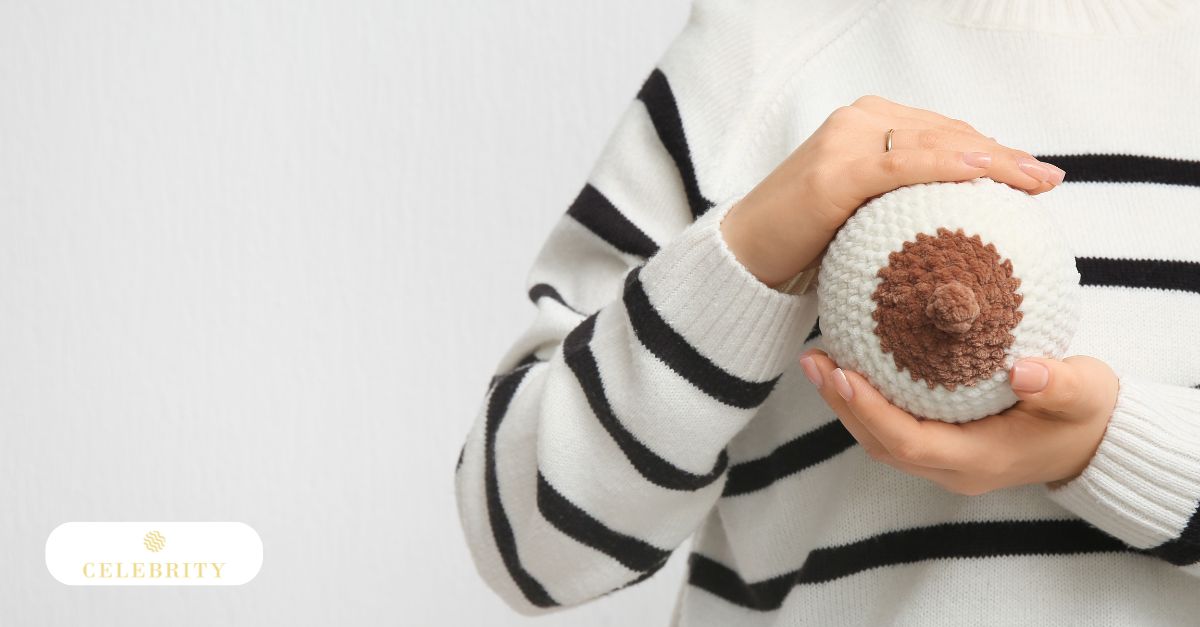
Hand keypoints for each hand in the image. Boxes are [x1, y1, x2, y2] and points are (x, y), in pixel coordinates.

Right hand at [720, 94, 1066, 286]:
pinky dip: (950, 167)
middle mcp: (858, 121)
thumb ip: (901, 205)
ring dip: (992, 158)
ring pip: (935, 141)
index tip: (1036, 176)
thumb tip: (959, 227)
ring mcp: (845, 140)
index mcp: (867, 125)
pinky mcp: (835, 170)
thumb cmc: (805, 245)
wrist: (744, 256)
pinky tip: (985, 174)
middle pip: (948, 132)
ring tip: (1034, 182)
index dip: (993, 151)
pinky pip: (905, 165)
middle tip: (1049, 181)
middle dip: (1003, 154)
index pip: (944, 133)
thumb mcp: (862, 217)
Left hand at [797, 349, 1119, 494]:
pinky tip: (851, 362)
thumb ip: (1058, 384)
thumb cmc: (1088, 414)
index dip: (871, 411)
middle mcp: (954, 468)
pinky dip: (867, 400)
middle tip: (814, 359)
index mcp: (980, 460)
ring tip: (818, 359)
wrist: (1095, 442)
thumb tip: (1023, 371)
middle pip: (881, 444)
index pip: (909, 443)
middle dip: (842, 404)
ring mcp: (945, 462)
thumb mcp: (1085, 393)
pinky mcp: (942, 445)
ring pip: (881, 439)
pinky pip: (893, 427)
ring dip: (847, 403)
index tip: (842, 373)